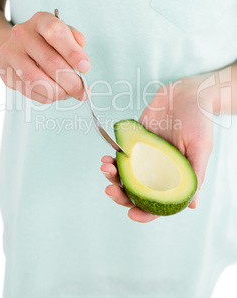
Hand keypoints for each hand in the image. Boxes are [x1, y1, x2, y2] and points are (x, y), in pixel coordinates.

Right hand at [0, 11, 90, 102]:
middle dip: (71, 82)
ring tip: (68, 94)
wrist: (16, 47)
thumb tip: (83, 62)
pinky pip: (28, 90)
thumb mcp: (63, 34)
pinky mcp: (5, 72)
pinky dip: (46, 97)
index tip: (85, 68)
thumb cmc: (47, 42)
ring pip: (36, 80)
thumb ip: (75, 42)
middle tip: (83, 92)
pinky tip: (54, 95)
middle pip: (50, 61)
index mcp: (40, 20)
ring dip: (58, 92)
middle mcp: (22, 34)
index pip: (56, 32)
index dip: (73, 52)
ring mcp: (11, 53)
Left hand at [101, 74, 213, 222]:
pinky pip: (122, 154)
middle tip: (110, 190)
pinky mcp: (136, 141)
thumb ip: (194, 175)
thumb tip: (192, 206)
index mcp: (174, 176)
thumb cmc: (198, 119)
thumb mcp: (201, 147)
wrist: (186, 92)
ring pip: (126, 174)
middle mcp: (158, 169)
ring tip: (105, 168)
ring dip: (113, 176)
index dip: (145, 212)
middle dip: (121, 194)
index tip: (131, 213)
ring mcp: (145, 155)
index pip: (159, 203)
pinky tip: (107, 157)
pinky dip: (113, 158)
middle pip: (136, 191)